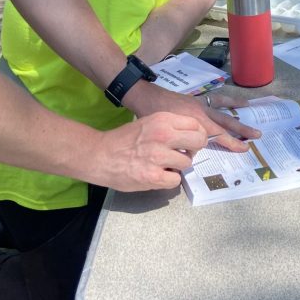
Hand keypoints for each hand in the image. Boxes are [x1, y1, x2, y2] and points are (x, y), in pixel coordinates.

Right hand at [89, 112, 208, 191]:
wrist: (100, 155)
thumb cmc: (124, 139)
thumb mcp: (148, 122)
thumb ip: (169, 127)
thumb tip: (191, 136)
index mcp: (162, 119)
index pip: (196, 124)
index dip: (196, 134)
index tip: (189, 141)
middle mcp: (163, 135)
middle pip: (199, 141)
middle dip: (194, 149)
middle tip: (183, 154)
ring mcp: (159, 156)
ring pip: (187, 162)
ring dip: (178, 166)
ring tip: (164, 165)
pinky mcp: (154, 176)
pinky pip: (176, 180)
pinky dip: (169, 180)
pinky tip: (158, 175)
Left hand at [125, 80, 254, 153]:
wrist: (145, 96)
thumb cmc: (152, 117)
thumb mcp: (166, 135)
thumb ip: (179, 145)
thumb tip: (190, 155)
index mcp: (196, 121)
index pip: (219, 135)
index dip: (232, 143)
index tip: (245, 148)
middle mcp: (201, 111)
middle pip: (226, 121)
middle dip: (242, 129)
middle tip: (257, 134)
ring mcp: (199, 103)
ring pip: (223, 107)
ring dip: (237, 109)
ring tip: (251, 107)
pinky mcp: (196, 99)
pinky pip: (214, 98)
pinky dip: (225, 99)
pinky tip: (232, 100)